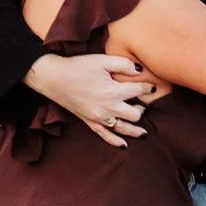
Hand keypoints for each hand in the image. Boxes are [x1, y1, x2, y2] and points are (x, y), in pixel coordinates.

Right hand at [25, 53, 155, 148]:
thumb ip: (123, 64)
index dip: (147, 88)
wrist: (54, 78)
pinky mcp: (90, 122)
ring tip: (144, 132)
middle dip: (141, 109)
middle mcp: (108, 108)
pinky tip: (124, 144)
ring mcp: (99, 118)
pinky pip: (105, 136)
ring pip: (123, 129)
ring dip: (135, 130)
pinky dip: (116, 141)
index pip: (138, 92)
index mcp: (112, 91)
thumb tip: (139, 71)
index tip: (151, 86)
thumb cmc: (78, 67)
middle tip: (142, 103)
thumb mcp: (102, 60)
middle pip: (135, 114)